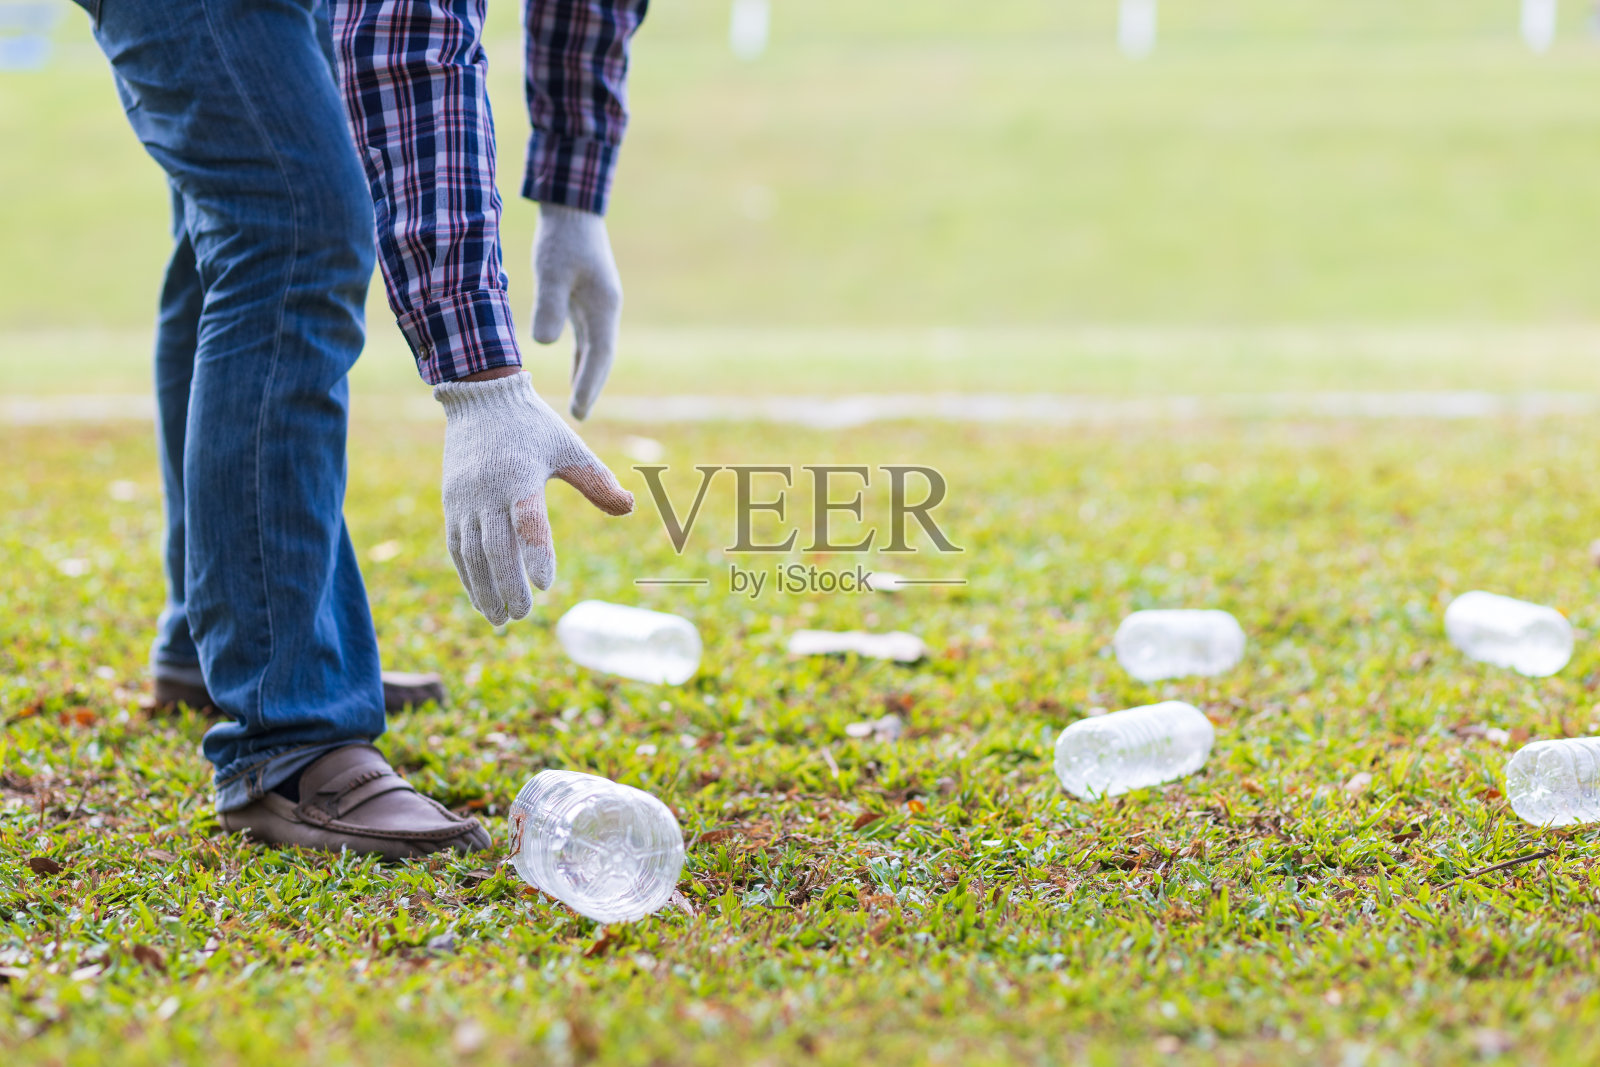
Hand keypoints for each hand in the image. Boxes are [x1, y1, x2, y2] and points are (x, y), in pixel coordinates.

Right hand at [433, 372, 633, 623]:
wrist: (481, 400)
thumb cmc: (533, 427)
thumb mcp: (569, 447)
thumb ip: (597, 481)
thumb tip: (630, 507)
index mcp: (520, 477)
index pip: (527, 521)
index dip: (536, 553)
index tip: (545, 585)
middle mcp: (488, 492)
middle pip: (495, 546)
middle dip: (508, 584)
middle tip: (523, 614)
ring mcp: (465, 500)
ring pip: (471, 553)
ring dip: (484, 589)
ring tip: (501, 619)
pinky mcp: (452, 504)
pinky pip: (456, 547)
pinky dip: (467, 576)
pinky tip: (481, 599)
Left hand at [531, 202, 621, 420]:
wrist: (571, 208)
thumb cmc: (561, 238)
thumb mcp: (552, 271)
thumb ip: (550, 306)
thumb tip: (546, 345)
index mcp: (603, 306)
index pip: (599, 354)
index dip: (590, 383)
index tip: (579, 410)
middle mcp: (605, 309)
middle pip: (601, 356)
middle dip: (591, 385)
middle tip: (579, 416)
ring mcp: (598, 304)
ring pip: (595, 348)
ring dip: (587, 373)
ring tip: (578, 402)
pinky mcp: (586, 297)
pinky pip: (586, 336)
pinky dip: (581, 355)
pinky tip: (572, 366)